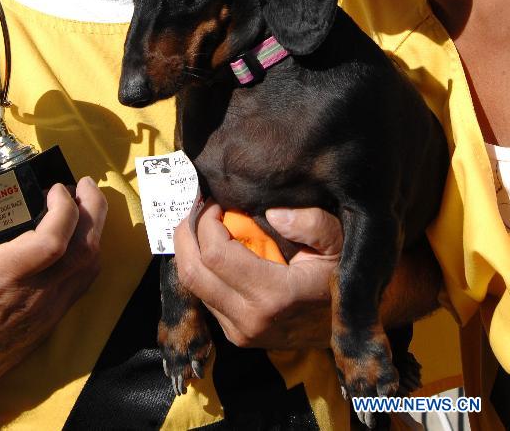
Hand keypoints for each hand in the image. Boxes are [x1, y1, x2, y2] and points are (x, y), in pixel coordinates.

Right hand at [0, 178, 106, 409]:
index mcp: (3, 275)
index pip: (53, 240)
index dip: (63, 207)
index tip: (54, 188)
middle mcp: (34, 293)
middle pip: (85, 248)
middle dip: (93, 207)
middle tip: (83, 184)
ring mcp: (49, 307)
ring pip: (91, 263)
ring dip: (94, 228)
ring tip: (82, 204)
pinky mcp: (54, 317)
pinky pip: (85, 279)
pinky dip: (89, 251)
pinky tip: (78, 235)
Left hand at [173, 202, 341, 349]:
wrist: (350, 327)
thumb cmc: (341, 276)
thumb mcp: (338, 242)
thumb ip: (311, 223)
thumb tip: (272, 213)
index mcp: (273, 295)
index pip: (215, 254)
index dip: (206, 221)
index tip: (215, 200)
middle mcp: (249, 319)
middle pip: (192, 272)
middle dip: (186, 233)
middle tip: (197, 207)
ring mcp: (240, 332)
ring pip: (193, 287)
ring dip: (190, 250)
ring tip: (202, 223)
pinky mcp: (236, 335)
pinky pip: (204, 297)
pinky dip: (201, 268)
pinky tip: (213, 247)